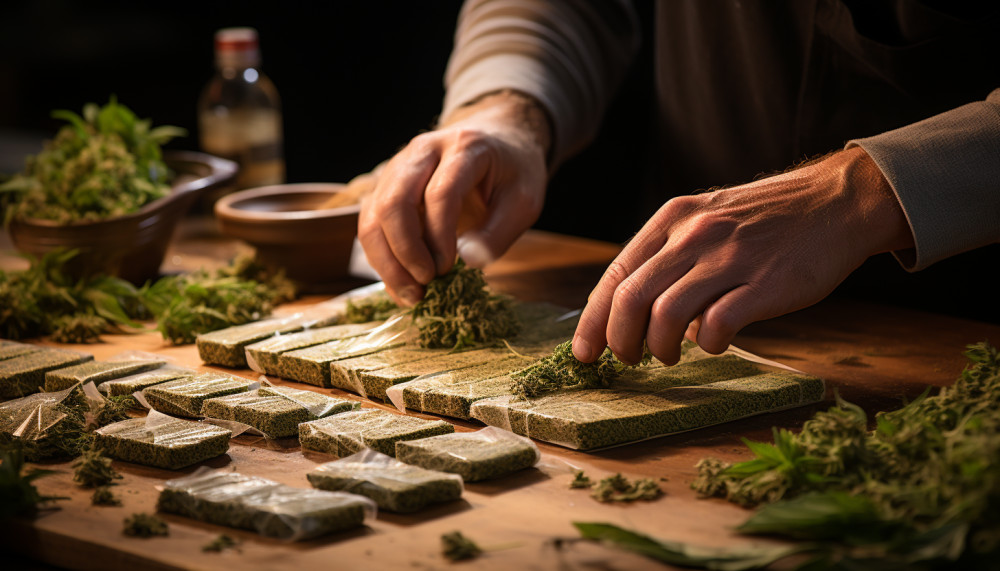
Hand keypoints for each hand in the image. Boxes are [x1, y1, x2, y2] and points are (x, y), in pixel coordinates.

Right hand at [358, 91, 550, 305]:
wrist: (498, 142)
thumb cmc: (512, 172)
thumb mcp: (523, 201)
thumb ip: (498, 233)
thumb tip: (468, 263)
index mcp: (463, 148)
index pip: (440, 194)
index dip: (439, 237)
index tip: (448, 269)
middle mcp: (422, 151)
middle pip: (394, 201)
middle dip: (405, 251)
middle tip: (426, 283)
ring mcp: (398, 168)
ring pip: (373, 214)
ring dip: (386, 260)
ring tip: (412, 294)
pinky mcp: (386, 187)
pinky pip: (371, 224)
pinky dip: (382, 259)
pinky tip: (402, 284)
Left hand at [572, 147, 914, 364]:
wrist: (835, 202)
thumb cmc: (767, 219)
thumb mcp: (707, 218)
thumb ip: (671, 257)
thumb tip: (640, 311)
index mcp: (672, 219)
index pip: (616, 274)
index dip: (593, 320)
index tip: (585, 352)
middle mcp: (693, 236)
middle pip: (631, 299)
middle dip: (620, 341)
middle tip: (629, 359)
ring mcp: (727, 259)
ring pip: (665, 316)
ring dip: (659, 347)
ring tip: (669, 354)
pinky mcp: (762, 284)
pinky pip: (716, 326)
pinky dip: (708, 345)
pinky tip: (714, 344)